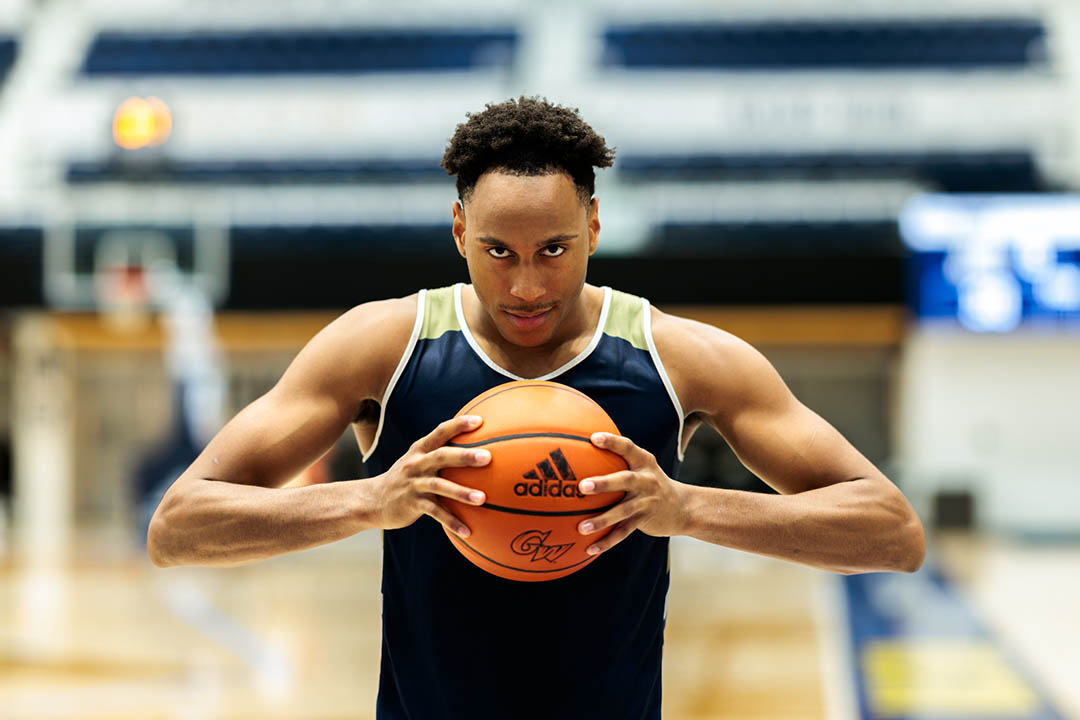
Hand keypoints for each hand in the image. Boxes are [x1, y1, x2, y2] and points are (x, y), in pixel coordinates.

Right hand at [369, 415, 489, 537]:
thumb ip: (439, 454)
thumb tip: (474, 447)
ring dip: (462, 493)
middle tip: (488, 457)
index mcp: (420, 450)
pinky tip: (468, 532)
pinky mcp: (412, 504)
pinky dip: (451, 522)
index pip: (440, 432)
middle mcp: (416, 464)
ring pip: (440, 486)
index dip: (458, 425)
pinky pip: (435, 513)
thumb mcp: (417, 461)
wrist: (372, 501)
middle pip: (441, 456)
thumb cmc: (405, 479)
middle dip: (465, 456)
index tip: (479, 420)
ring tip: (482, 498)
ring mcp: (414, 484)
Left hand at [577, 432, 686, 554]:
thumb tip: (579, 449)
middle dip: (604, 483)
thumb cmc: (649, 482)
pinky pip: (623, 532)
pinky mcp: (644, 520)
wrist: (682, 507)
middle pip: (625, 480)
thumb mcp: (641, 466)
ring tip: (580, 528)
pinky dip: (606, 542)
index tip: (593, 438)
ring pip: (622, 511)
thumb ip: (618, 457)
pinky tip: (589, 549)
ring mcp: (646, 502)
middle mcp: (647, 480)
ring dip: (601, 520)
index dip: (612, 442)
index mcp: (644, 462)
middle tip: (582, 486)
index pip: (628, 447)